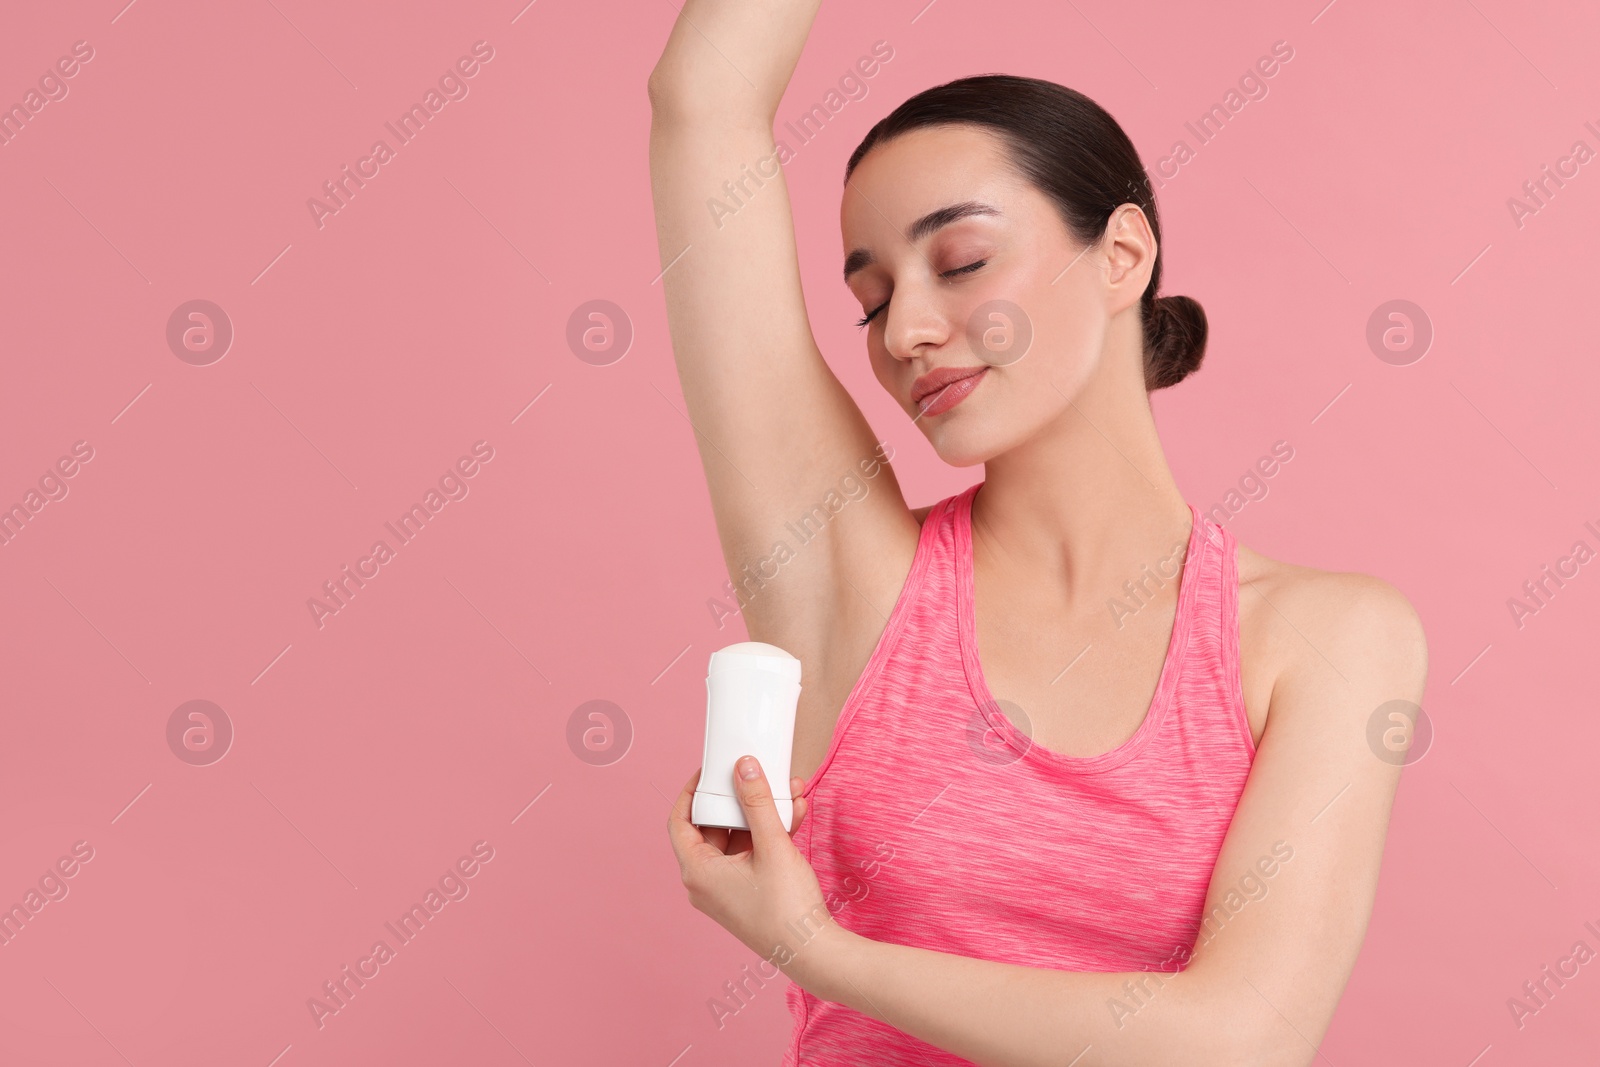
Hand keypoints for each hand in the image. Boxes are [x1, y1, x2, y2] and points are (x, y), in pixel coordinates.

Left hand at [668, 756, 837, 974]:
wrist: (813, 952)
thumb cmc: (786, 907)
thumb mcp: (772, 845)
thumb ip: (757, 801)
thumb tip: (743, 766)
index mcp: (697, 872)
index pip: (680, 820)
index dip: (693, 791)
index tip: (711, 770)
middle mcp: (705, 882)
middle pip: (713, 827)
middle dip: (741, 799)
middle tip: (755, 774)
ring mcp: (726, 890)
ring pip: (738, 839)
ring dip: (762, 814)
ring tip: (789, 790)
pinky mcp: (747, 894)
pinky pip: (751, 854)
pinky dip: (769, 834)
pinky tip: (795, 813)